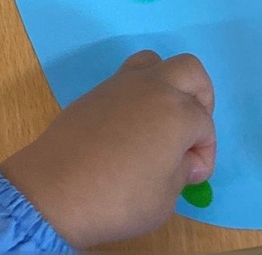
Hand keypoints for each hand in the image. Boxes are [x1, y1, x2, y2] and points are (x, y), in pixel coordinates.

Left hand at [0, 50, 215, 247]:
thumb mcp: (165, 199)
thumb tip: (182, 158)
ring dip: (167, 85)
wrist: (57, 189)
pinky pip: (127, 79)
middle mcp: (151, 87)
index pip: (205, 124)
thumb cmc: (119, 198)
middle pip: (189, 70)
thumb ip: (182, 172)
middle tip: (190, 132)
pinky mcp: (96, 91)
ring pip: (155, 62)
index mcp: (176, 111)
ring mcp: (120, 84)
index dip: (205, 154)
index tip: (191, 176)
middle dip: (200, 99)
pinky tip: (133, 127)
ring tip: (162, 122)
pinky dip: (140, 95)